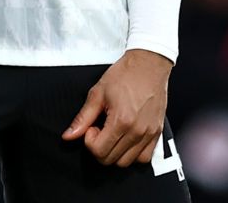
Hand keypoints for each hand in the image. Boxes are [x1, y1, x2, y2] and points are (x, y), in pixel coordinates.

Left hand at [62, 49, 171, 166]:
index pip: (99, 150)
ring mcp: (149, 134)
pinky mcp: (158, 133)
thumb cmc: (125, 75)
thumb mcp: (98, 93)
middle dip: (99, 148)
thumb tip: (69, 135)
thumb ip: (83, 118)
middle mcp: (137, 131)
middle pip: (111, 159)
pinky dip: (133, 155)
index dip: (89, 141)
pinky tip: (126, 139)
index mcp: (121, 120)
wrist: (148, 64)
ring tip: (113, 133)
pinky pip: (144, 158)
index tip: (92, 127)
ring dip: (115, 152)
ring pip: (127, 162)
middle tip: (100, 129)